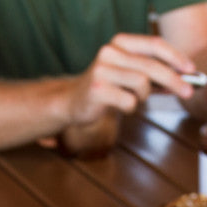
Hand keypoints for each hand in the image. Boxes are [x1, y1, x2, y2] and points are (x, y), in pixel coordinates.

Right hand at [66, 33, 195, 125]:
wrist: (70, 103)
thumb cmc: (104, 89)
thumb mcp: (128, 75)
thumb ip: (152, 75)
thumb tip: (183, 79)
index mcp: (119, 42)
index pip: (155, 45)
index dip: (176, 57)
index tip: (191, 70)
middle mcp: (109, 52)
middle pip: (151, 66)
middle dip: (173, 81)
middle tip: (187, 93)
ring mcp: (101, 70)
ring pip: (141, 84)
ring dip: (144, 97)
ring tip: (134, 100)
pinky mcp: (96, 90)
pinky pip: (128, 101)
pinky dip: (131, 108)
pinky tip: (121, 107)